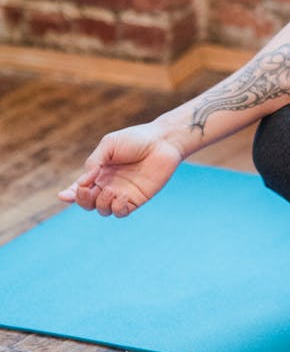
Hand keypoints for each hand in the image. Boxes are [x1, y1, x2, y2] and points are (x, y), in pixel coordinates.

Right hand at [58, 124, 182, 217]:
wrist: (162, 141)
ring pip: (102, 210)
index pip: (80, 189)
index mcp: (99, 172)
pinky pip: (121, 212)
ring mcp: (121, 193)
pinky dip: (116, 208)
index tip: (64, 195)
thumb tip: (83, 182)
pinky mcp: (136, 199)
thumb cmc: (136, 139)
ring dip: (100, 203)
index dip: (70, 195)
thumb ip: (94, 162)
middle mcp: (108, 184)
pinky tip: (120, 195)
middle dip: (82, 200)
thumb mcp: (109, 145)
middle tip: (88, 188)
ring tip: (111, 190)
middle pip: (87, 203)